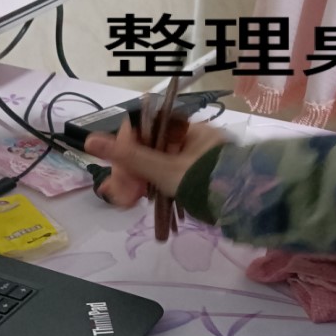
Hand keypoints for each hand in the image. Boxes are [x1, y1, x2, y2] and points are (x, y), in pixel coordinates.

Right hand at [83, 120, 224, 206]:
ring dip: (136, 182)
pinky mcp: (194, 175)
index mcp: (184, 128)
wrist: (246, 206)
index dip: (124, 149)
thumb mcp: (164, 170)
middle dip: (128, 171)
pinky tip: (141, 200)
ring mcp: (191, 157)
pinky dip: (150, 187)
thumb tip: (90, 140)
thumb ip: (128, 157)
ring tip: (127, 202)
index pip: (142, 128)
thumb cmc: (206, 182)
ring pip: (152, 164)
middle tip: (122, 196)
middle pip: (145, 148)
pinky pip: (164, 176)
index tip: (119, 172)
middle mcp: (188, 138)